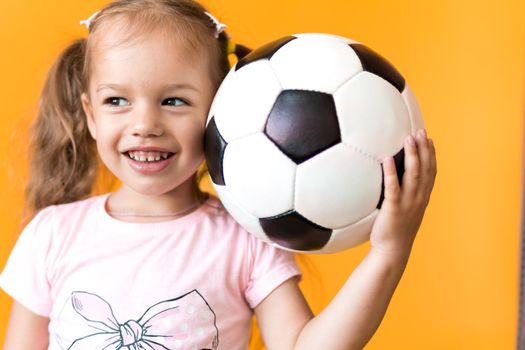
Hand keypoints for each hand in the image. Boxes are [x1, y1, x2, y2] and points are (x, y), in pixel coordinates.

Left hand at [369, 129, 436, 258]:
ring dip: (413, 155)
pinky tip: (388, 159)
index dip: (432, 155)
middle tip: (421, 131)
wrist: (392, 252)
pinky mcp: (393, 208)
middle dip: (424, 149)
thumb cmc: (394, 231)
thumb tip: (393, 179)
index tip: (430, 139)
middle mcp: (418, 199)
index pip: (431, 173)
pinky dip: (392, 172)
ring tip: (409, 138)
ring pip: (413, 175)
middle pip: (425, 170)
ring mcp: (407, 203)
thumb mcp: (404, 210)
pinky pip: (393, 188)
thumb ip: (402, 194)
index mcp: (422, 198)